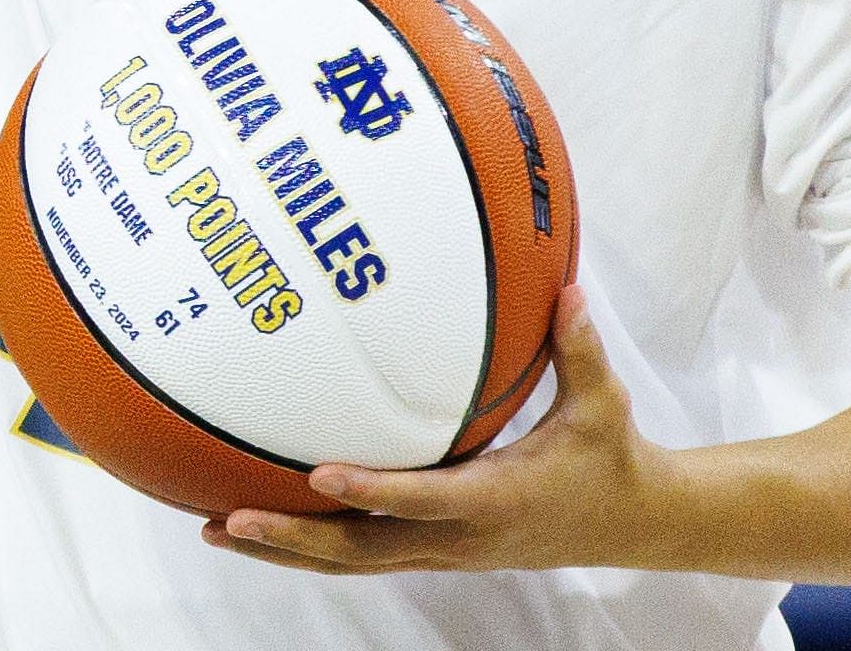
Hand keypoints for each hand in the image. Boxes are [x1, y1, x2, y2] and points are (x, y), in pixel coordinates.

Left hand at [210, 288, 693, 573]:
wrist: (633, 524)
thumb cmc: (612, 455)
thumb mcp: (602, 403)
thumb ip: (579, 348)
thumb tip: (569, 288)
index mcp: (497, 498)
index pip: (423, 499)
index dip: (372, 490)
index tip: (318, 472)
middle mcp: (462, 536)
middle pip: (365, 548)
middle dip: (296, 536)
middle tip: (231, 516)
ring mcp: (446, 552)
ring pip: (354, 561)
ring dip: (287, 550)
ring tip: (218, 528)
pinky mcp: (437, 552)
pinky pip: (364, 556)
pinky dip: (312, 549)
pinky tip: (265, 533)